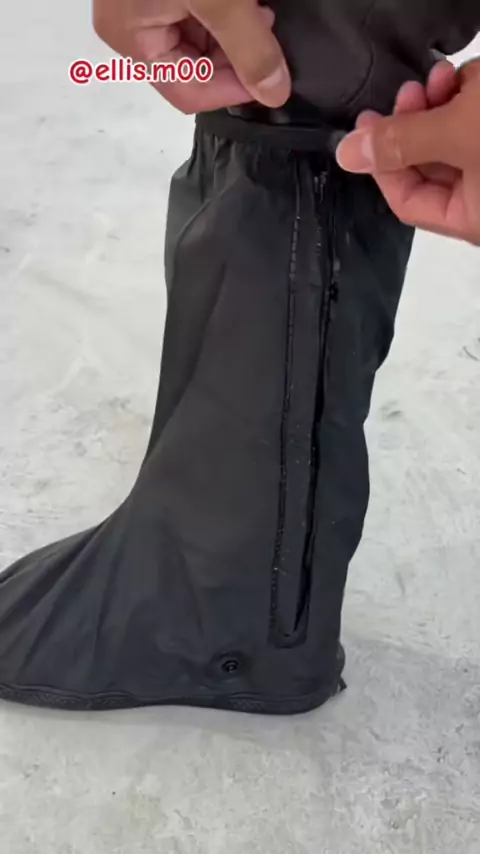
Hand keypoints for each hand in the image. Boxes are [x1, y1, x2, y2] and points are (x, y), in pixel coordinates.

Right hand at [93, 0, 290, 112]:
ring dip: (233, 37)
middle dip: (235, 60)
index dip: (234, 90)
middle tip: (268, 34)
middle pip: (193, 71)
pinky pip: (195, 18)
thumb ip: (249, 47)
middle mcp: (131, 30)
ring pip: (197, 44)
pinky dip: (223, 16)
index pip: (188, 92)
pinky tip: (245, 4)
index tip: (273, 79)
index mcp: (132, 39)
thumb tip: (275, 93)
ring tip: (259, 13)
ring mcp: (142, 7)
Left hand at [336, 59, 479, 245]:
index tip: (367, 125)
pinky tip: (464, 77)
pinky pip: (471, 118)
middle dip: (414, 124)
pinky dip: (463, 95)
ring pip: (448, 137)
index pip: (407, 202)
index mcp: (469, 218)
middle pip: (426, 166)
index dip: (382, 165)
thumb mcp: (459, 135)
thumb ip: (403, 143)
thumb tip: (346, 155)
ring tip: (441, 77)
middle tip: (408, 93)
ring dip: (439, 103)